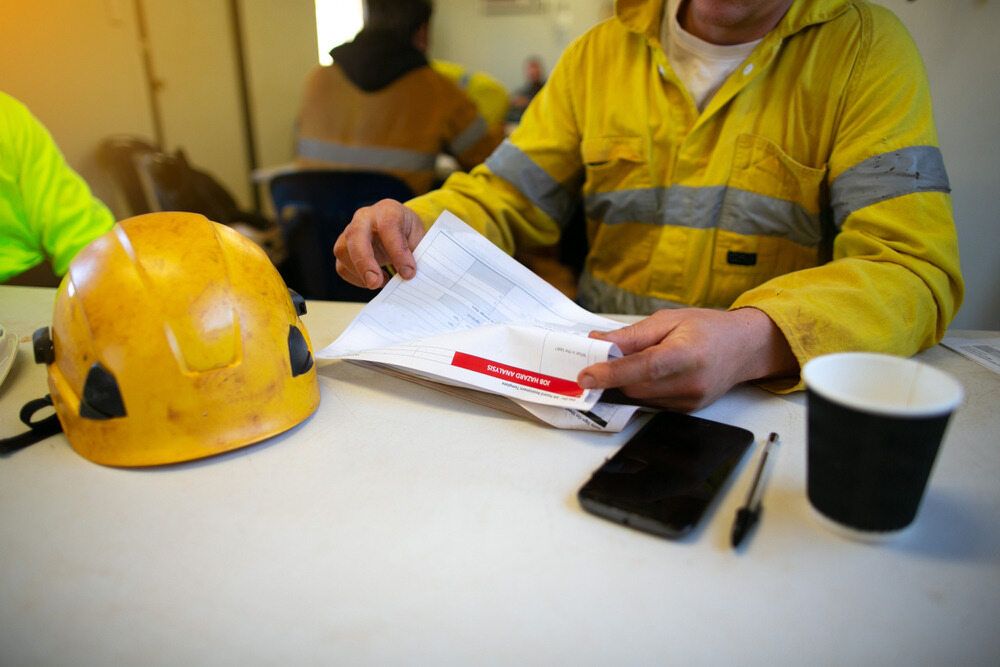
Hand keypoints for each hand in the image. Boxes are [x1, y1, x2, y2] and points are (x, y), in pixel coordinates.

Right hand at [333, 199, 425, 288]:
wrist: (397, 227)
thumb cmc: (408, 232)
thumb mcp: (420, 238)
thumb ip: (417, 254)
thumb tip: (410, 276)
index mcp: (388, 211)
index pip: (388, 227)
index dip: (397, 252)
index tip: (408, 273)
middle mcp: (365, 218)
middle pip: (356, 236)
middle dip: (364, 262)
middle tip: (375, 282)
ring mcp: (350, 232)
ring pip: (343, 252)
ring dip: (361, 273)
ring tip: (383, 281)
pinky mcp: (343, 249)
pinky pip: (342, 267)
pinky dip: (357, 279)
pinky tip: (374, 280)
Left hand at [577, 307, 797, 411]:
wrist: (745, 348)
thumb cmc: (708, 329)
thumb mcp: (669, 320)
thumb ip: (632, 335)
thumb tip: (597, 342)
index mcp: (687, 355)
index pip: (643, 368)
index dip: (611, 373)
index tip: (585, 376)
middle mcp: (690, 384)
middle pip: (635, 387)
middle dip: (613, 375)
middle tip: (599, 359)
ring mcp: (690, 402)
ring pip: (640, 398)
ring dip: (627, 383)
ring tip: (633, 362)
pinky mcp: (687, 411)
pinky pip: (651, 403)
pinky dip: (641, 390)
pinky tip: (648, 375)